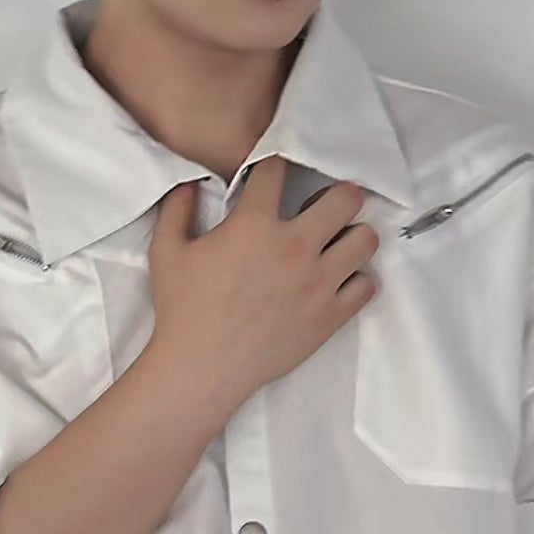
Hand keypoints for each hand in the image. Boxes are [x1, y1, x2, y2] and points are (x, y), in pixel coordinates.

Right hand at [148, 154, 379, 413]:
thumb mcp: (166, 252)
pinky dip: (356, 280)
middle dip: (337, 195)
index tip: (273, 177)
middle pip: (346, 198)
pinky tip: (337, 281)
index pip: (279, 169)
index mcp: (254, 224)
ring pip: (366, 239)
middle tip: (323, 207)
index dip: (275, 166)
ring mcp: (319, 282)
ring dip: (353, 235)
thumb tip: (189, 185)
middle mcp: (295, 246)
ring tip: (336, 243)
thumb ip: (176, 210)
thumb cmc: (183, 310)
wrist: (202, 368)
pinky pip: (367, 285)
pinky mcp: (331, 315)